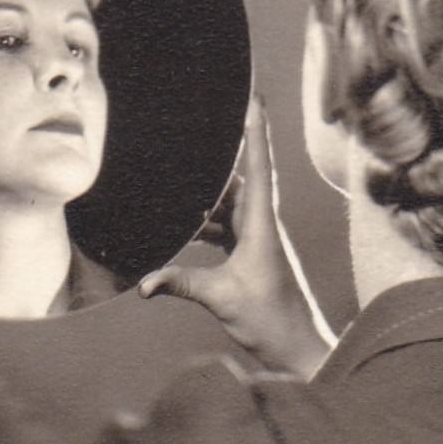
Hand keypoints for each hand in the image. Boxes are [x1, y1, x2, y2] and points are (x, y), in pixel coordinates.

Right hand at [140, 96, 335, 377]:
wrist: (298, 347)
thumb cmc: (271, 320)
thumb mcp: (222, 298)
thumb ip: (182, 284)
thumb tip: (144, 284)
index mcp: (262, 224)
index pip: (259, 166)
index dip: (255, 129)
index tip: (252, 96)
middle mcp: (261, 223)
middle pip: (241, 175)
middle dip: (225, 147)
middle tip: (205, 116)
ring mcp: (255, 237)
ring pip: (227, 202)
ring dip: (206, 191)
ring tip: (179, 170)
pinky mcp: (248, 252)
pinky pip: (222, 224)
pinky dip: (203, 220)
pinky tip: (181, 221)